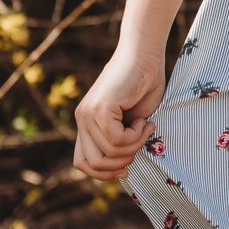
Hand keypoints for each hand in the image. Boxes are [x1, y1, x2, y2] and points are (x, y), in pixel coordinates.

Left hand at [74, 46, 165, 182]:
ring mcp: (88, 114)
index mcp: (87, 123)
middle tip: (140, 142)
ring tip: (145, 126)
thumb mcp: (131, 122)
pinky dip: (137, 136)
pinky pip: (117, 140)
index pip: (82, 163)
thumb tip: (121, 170)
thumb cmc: (144, 84)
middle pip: (94, 164)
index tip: (126, 171)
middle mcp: (82, 119)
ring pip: (109, 153)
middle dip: (122, 163)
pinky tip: (144, 119)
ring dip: (134, 146)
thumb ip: (120, 141)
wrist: (145, 55)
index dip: (103, 174)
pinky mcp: (99, 109)